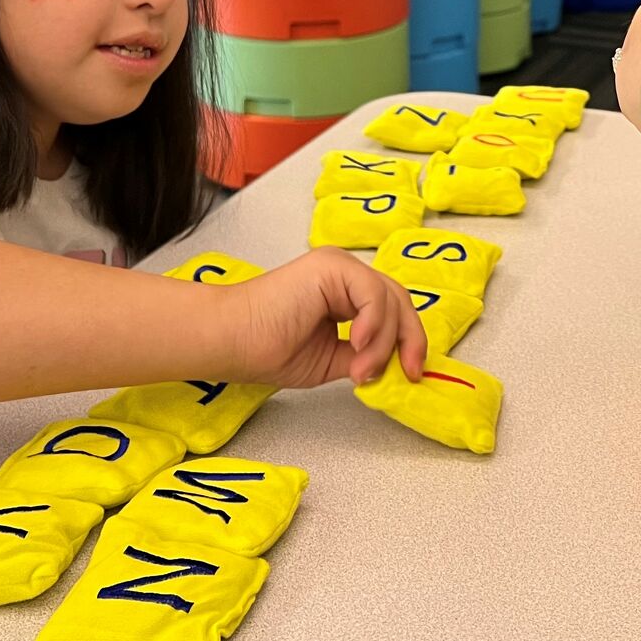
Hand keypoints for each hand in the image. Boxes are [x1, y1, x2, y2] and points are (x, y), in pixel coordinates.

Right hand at [225, 248, 426, 389]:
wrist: (231, 341)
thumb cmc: (265, 348)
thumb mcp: (331, 360)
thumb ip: (363, 357)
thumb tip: (394, 366)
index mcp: (344, 294)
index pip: (391, 310)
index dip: (407, 341)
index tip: (409, 374)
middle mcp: (345, 275)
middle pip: (398, 300)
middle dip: (409, 339)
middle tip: (408, 373)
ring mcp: (339, 267)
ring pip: (389, 299)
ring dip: (383, 342)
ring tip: (361, 370)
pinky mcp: (332, 266)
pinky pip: (372, 294)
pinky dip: (374, 323)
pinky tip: (357, 345)